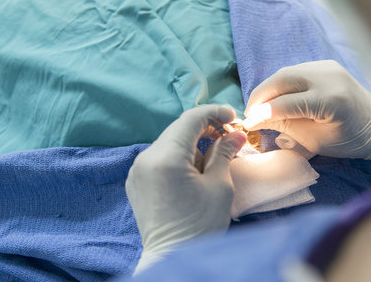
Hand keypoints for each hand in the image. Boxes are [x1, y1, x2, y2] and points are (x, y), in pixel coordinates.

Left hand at [125, 105, 246, 273]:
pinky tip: (193, 172)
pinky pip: (159, 157)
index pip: (191, 119)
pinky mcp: (136, 181)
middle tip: (228, 136)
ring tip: (211, 162)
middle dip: (205, 128)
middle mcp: (146, 159)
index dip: (214, 112)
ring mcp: (137, 170)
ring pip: (169, 142)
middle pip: (178, 129)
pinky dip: (178, 156)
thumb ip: (224, 152)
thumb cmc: (200, 226)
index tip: (233, 117)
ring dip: (192, 144)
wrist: (172, 258)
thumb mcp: (219, 186)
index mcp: (166, 158)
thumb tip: (234, 133)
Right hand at [243, 60, 370, 166]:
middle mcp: (328, 76)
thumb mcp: (315, 142)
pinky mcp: (326, 64)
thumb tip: (257, 120)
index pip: (285, 104)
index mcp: (330, 101)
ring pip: (285, 72)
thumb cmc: (350, 141)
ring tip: (259, 107)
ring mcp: (328, 66)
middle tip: (250, 113)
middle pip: (281, 79)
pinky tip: (275, 98)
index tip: (247, 124)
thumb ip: (285, 127)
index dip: (262, 114)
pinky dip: (281, 84)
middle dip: (260, 96)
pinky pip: (295, 71)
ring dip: (268, 89)